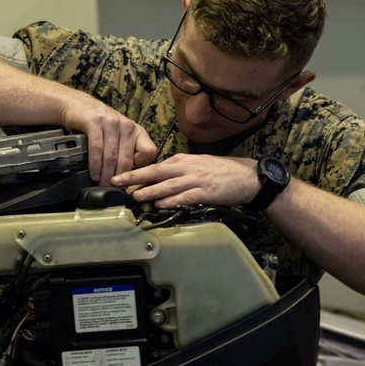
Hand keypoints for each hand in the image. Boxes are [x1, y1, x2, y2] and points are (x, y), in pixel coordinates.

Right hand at [60, 99, 156, 184]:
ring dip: (106, 175)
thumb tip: (129, 180)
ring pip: (112, 156)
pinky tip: (94, 174)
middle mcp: (127, 126)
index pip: (149, 152)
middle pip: (127, 159)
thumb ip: (127, 152)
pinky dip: (95, 164)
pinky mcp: (95, 122)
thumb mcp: (120, 136)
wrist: (80, 106)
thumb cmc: (101, 126)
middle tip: (114, 192)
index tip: (131, 179)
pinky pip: (97, 148)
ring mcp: (111, 123)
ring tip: (103, 186)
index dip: (142, 168)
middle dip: (120, 179)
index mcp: (137, 131)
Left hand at [111, 154, 259, 208]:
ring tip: (134, 195)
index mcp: (182, 161)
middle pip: (156, 172)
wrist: (248, 176)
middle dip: (134, 177)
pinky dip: (172, 200)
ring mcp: (197, 180)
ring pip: (168, 184)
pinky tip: (161, 204)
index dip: (135, 172)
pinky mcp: (207, 192)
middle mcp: (187, 168)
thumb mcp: (196, 165)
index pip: (154, 166)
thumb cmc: (222, 172)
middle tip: (116, 181)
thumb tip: (156, 182)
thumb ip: (177, 172)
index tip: (119, 178)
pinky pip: (186, 196)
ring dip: (150, 190)